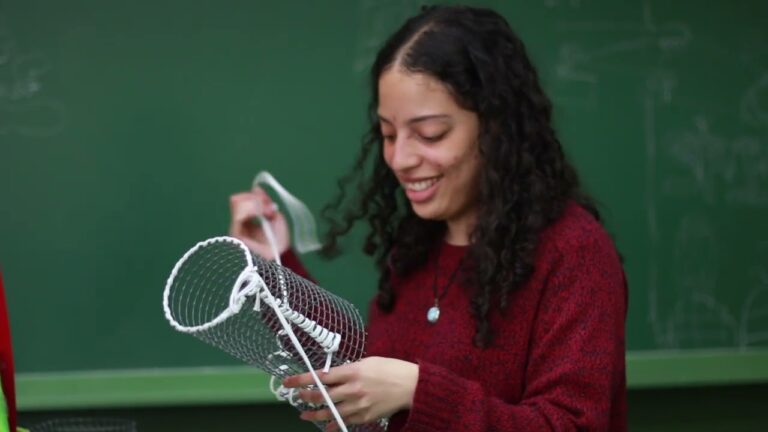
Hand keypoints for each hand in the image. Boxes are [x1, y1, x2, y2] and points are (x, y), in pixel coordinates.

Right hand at [228, 187, 289, 259]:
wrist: (278, 255)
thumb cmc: (277, 241)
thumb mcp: (275, 217)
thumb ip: (265, 204)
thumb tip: (256, 188)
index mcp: (247, 220)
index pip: (242, 200)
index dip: (253, 196)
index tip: (266, 200)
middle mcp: (239, 223)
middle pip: (237, 200)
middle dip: (254, 200)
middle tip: (268, 209)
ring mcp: (236, 227)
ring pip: (237, 204)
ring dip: (255, 204)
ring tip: (267, 213)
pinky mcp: (235, 232)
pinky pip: (239, 214)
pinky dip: (252, 210)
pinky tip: (261, 215)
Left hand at [282, 357, 418, 430]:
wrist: (411, 386)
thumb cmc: (391, 369)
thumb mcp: (368, 361)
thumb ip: (349, 368)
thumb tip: (333, 374)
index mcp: (353, 371)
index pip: (321, 376)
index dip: (302, 379)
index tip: (290, 381)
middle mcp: (352, 389)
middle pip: (322, 396)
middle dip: (306, 397)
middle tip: (297, 397)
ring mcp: (358, 405)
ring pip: (330, 412)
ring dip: (314, 414)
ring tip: (304, 414)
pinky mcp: (365, 416)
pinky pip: (345, 422)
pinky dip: (333, 424)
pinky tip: (326, 426)